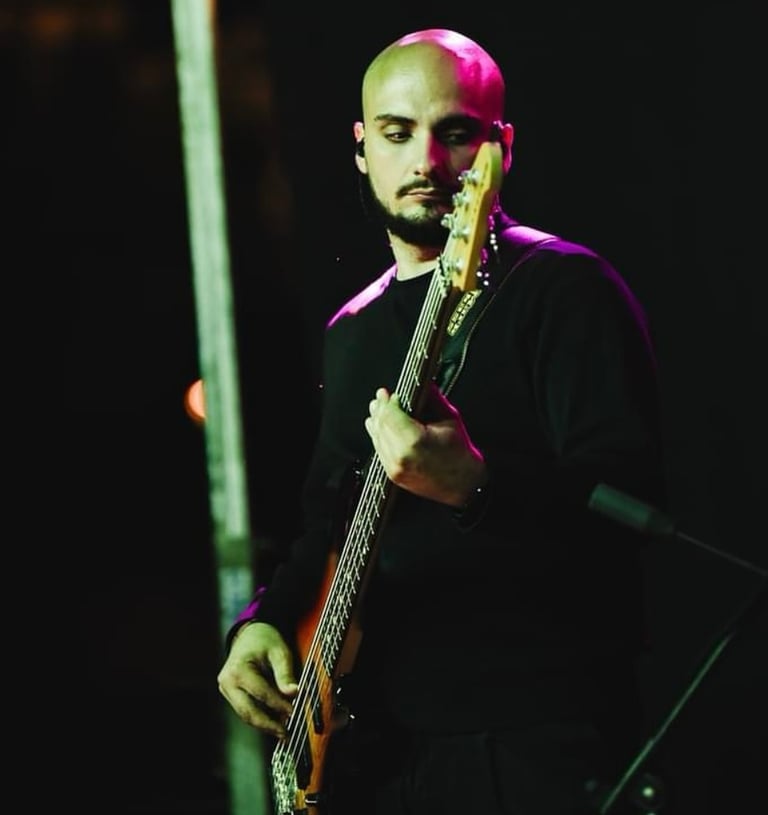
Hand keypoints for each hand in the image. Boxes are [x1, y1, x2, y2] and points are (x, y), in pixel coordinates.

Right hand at [217, 622, 297, 738]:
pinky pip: (245, 709)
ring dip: (264, 724)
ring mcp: (225, 689)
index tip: (294, 713)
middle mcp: (227, 681)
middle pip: (248, 711)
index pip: (261, 693)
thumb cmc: (265, 640)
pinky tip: (274, 722)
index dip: (279, 705)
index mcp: (238, 669)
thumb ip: (285, 673)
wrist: (250, 634)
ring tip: (283, 731)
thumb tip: (294, 693)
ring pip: (245, 714)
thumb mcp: (279, 652)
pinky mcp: (229, 694)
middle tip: (286, 733)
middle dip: (268, 724)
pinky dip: (259, 716)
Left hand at [364, 384, 486, 506]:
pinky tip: (377, 428)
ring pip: (377, 438)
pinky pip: (380, 451)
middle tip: (381, 396)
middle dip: (380, 409)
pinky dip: (378, 437)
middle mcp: (400, 456)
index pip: (391, 414)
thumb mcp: (450, 419)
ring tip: (376, 409)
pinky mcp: (393, 475)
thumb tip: (423, 382)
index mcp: (414, 441)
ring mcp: (395, 468)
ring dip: (376, 422)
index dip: (389, 401)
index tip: (392, 393)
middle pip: (381, 425)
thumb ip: (432, 398)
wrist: (464, 485)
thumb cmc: (460, 453)